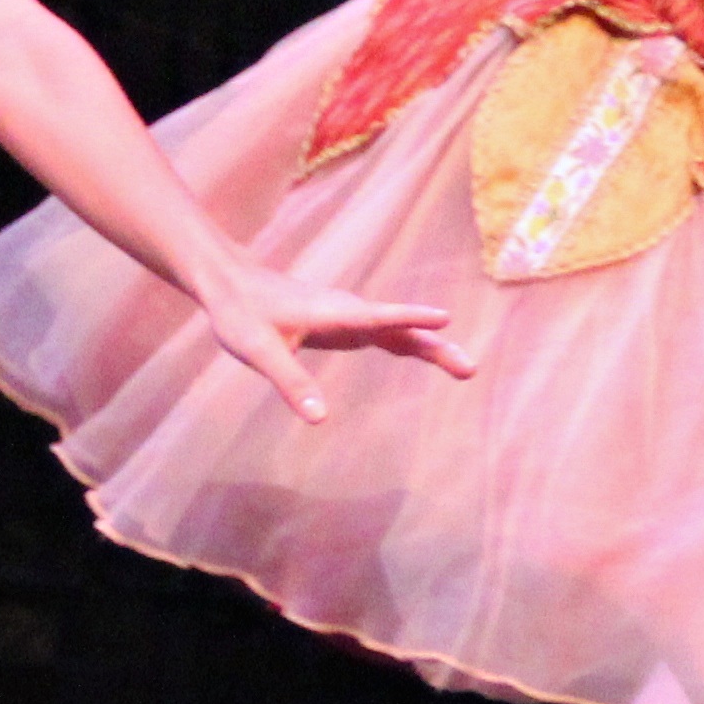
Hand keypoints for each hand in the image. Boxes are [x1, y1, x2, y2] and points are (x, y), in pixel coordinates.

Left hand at [193, 249, 472, 423]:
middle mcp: (349, 311)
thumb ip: (291, 382)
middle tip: (469, 368)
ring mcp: (350, 316)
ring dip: (431, 347)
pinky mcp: (347, 324)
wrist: (233, 285)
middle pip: (400, 329)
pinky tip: (428, 354)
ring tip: (464, 369)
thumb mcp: (260, 352)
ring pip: (399, 332)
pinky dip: (410, 344)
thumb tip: (321, 419)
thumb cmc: (242, 314)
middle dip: (435, 346)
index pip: (378, 317)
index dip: (410, 318)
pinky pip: (387, 335)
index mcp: (333, 313)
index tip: (445, 319)